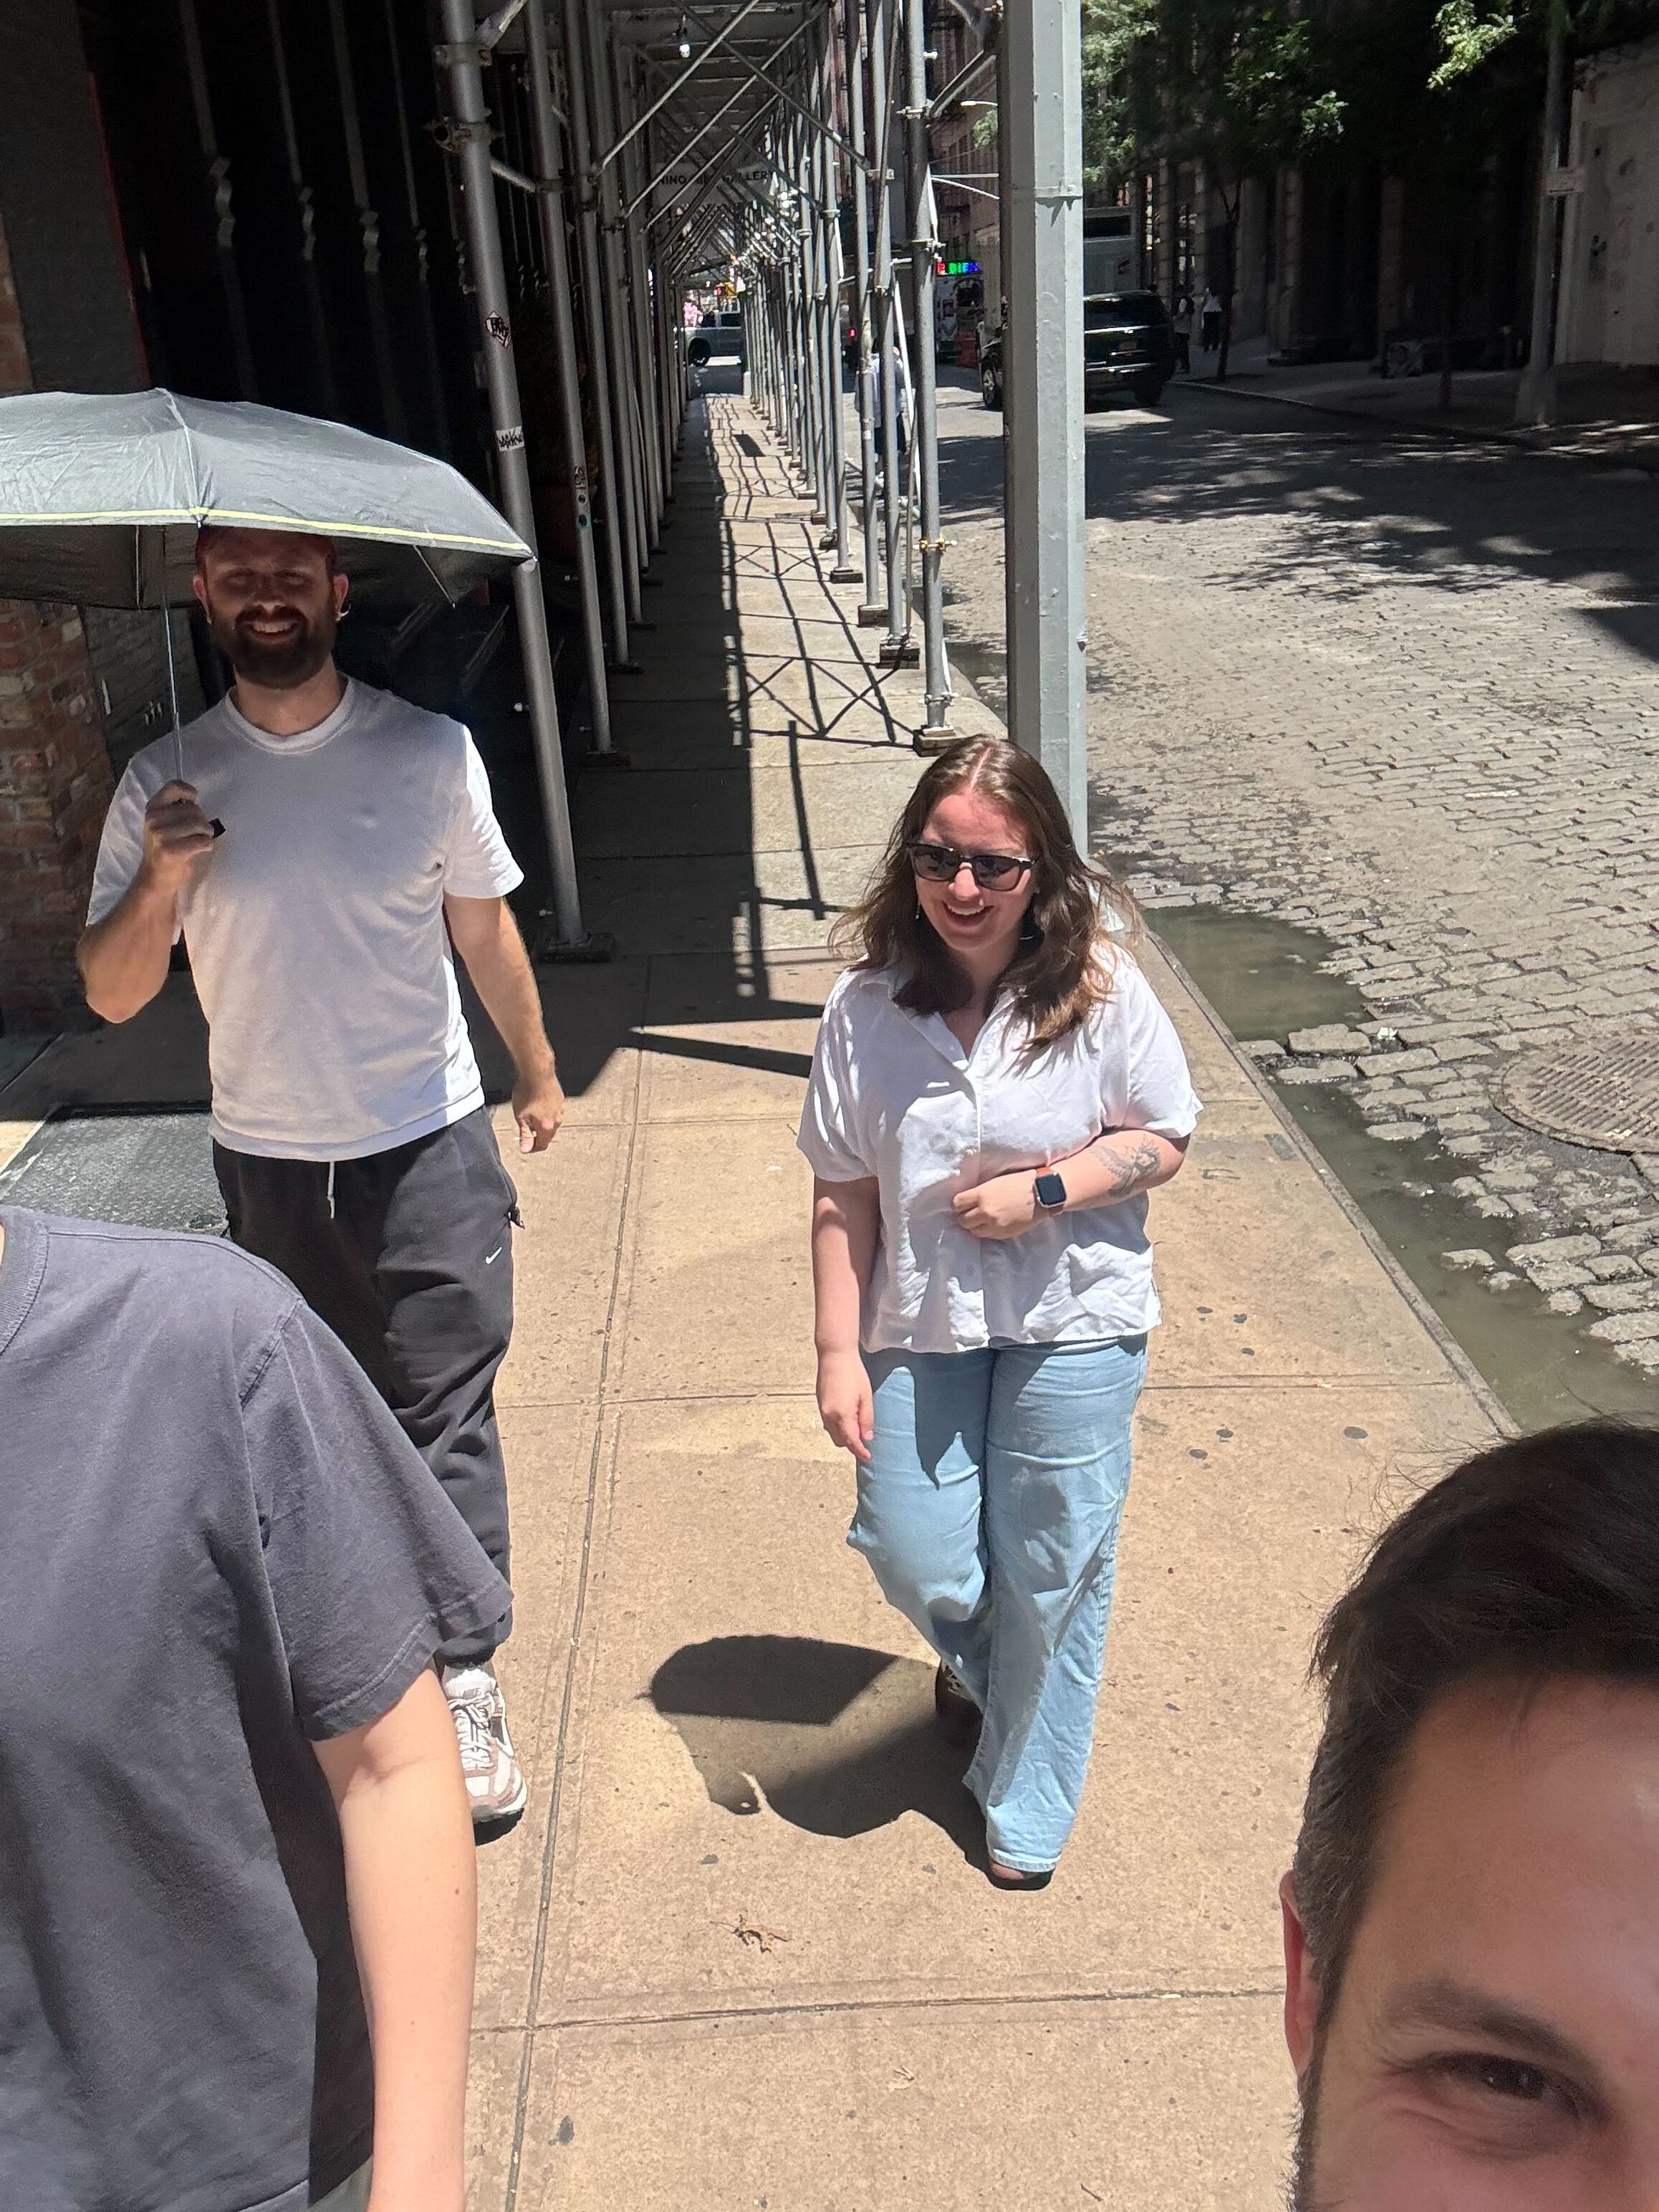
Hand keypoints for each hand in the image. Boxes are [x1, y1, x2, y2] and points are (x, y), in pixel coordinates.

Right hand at [139, 781, 215, 890]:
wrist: (155, 877)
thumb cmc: (165, 847)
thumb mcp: (163, 822)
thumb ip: (175, 808)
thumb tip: (193, 798)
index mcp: (152, 808)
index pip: (173, 786)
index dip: (189, 792)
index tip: (193, 800)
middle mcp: (154, 819)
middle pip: (194, 809)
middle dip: (202, 821)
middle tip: (195, 833)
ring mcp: (161, 835)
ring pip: (200, 824)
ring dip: (206, 834)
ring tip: (197, 841)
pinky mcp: (172, 850)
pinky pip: (203, 841)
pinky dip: (207, 845)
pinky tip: (198, 850)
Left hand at [512, 1063, 564, 1152]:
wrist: (537, 1072)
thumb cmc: (527, 1092)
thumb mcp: (521, 1117)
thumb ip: (525, 1135)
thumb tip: (526, 1149)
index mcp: (547, 1127)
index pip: (542, 1145)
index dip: (532, 1148)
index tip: (525, 1145)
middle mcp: (557, 1120)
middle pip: (548, 1135)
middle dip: (537, 1136)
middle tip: (525, 1130)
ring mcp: (560, 1109)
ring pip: (551, 1123)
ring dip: (542, 1124)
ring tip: (530, 1115)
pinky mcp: (560, 1100)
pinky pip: (554, 1112)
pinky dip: (546, 1113)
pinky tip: (537, 1105)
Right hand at [817, 1348, 873, 1462]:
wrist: (835, 1355)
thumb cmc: (853, 1373)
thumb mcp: (866, 1397)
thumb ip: (866, 1419)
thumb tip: (867, 1438)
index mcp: (842, 1415)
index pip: (851, 1441)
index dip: (860, 1451)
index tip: (868, 1457)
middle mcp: (829, 1415)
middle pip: (840, 1441)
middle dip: (852, 1443)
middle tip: (865, 1438)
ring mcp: (822, 1410)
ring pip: (832, 1433)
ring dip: (844, 1435)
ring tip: (858, 1426)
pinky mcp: (820, 1404)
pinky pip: (827, 1423)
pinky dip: (837, 1426)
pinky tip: (847, 1417)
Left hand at [952, 1170, 1040, 1239]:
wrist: (1043, 1193)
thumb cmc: (1020, 1182)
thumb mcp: (995, 1182)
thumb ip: (979, 1192)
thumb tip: (968, 1200)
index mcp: (981, 1195)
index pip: (957, 1203)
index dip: (960, 1203)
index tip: (964, 1202)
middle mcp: (985, 1212)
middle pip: (962, 1220)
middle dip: (966, 1216)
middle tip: (973, 1212)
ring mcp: (995, 1225)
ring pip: (974, 1231)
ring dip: (976, 1225)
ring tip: (984, 1219)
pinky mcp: (1004, 1234)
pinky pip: (988, 1236)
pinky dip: (988, 1231)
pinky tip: (995, 1223)